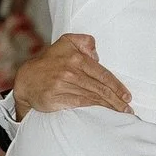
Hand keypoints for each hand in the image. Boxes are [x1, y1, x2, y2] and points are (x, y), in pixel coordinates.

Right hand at [13, 34, 130, 118]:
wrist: (27, 79)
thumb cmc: (49, 61)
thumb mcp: (65, 42)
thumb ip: (83, 41)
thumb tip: (97, 53)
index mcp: (76, 58)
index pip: (102, 73)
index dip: (116, 86)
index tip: (127, 96)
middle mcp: (70, 71)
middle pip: (99, 87)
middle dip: (116, 100)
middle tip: (128, 109)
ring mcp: (63, 85)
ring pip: (92, 97)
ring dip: (109, 106)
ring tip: (121, 113)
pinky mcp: (56, 98)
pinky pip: (80, 104)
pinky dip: (94, 109)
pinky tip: (104, 114)